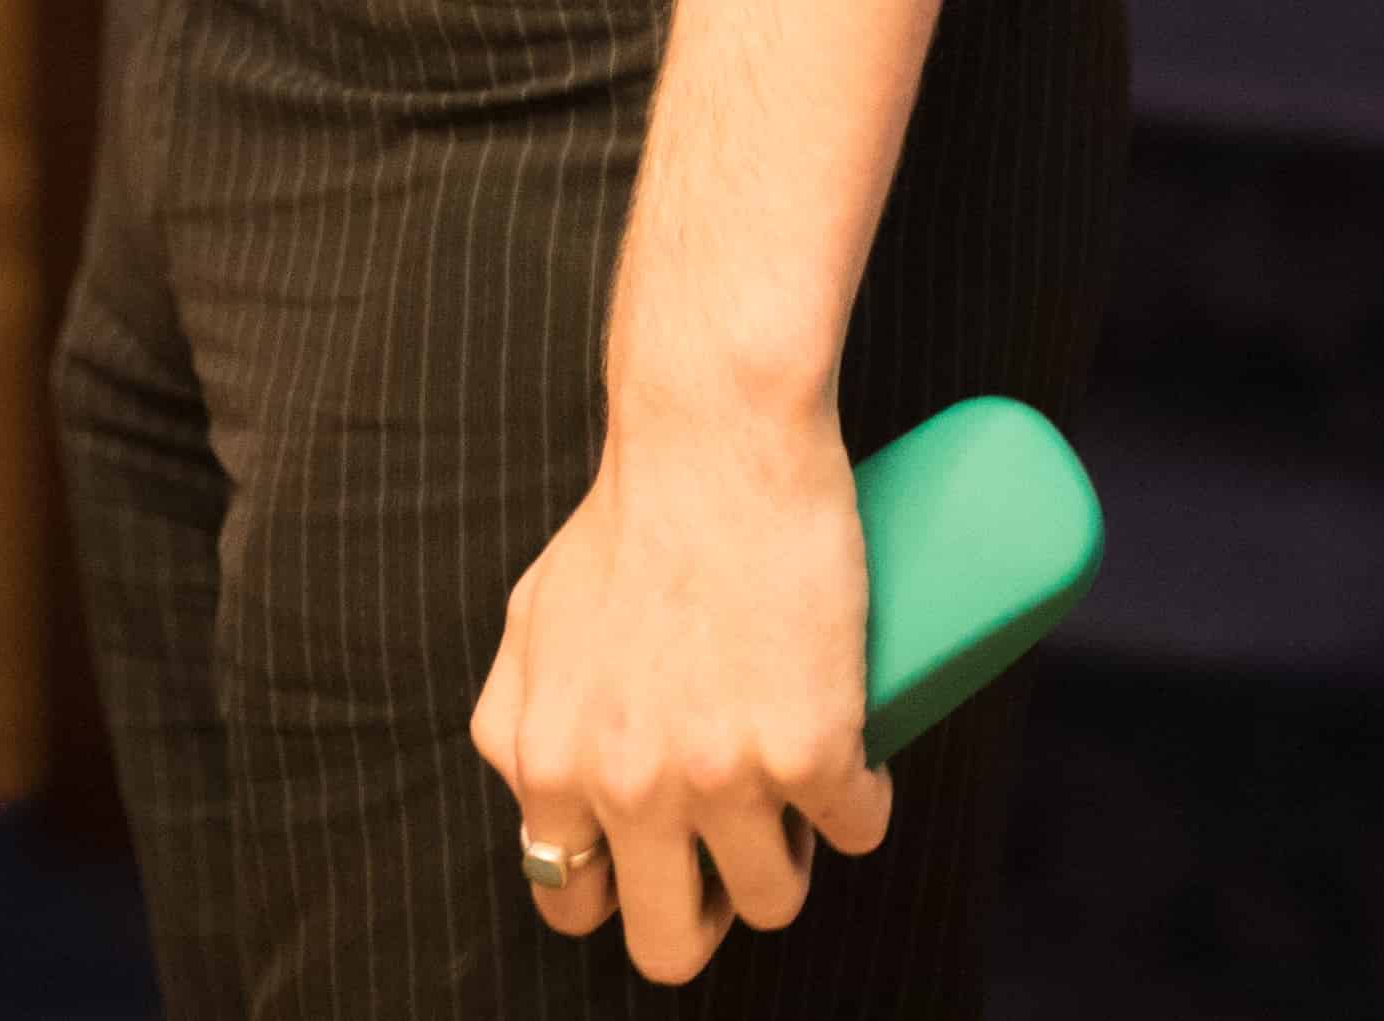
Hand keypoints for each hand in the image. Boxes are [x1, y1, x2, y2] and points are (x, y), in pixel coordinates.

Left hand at [472, 387, 889, 983]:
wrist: (713, 441)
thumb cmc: (624, 518)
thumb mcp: (530, 625)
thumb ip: (519, 714)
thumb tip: (538, 790)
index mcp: (549, 767)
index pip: (573, 904)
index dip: (621, 895)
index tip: (658, 869)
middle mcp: (626, 789)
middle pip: (671, 943)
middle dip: (705, 914)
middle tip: (733, 855)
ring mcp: (721, 779)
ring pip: (774, 900)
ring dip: (794, 865)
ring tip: (798, 801)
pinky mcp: (812, 753)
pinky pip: (858, 832)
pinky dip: (864, 810)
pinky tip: (857, 770)